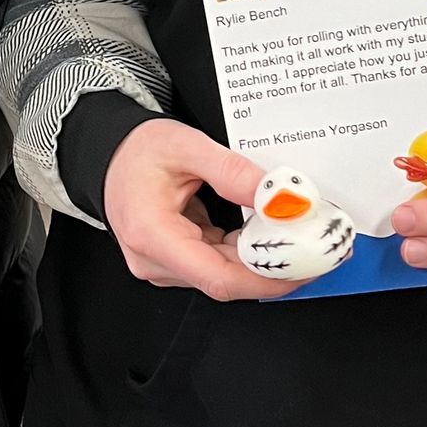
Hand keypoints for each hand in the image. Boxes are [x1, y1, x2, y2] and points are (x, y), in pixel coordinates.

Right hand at [103, 117, 297, 300]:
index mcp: (153, 236)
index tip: (305, 265)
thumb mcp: (186, 146)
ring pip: (227, 274)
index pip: (220, 278)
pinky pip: (220, 264)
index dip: (268, 278)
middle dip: (276, 267)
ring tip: (300, 237)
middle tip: (318, 247)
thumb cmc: (136, 151)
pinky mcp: (176, 261)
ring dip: (264, 259)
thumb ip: (232, 172)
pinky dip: (248, 252)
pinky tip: (271, 235)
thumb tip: (276, 198)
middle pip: (227, 280)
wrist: (109, 155)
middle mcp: (155, 261)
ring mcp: (164, 266)